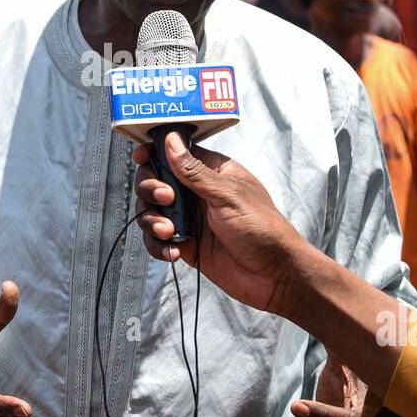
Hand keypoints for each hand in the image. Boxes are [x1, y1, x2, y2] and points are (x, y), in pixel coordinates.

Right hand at [133, 131, 312, 314]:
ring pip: (152, 211)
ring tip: (169, 232)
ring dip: (152, 220)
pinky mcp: (186, 244)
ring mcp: (190, 219)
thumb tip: (171, 141)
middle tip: (166, 199)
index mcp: (212, 173)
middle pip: (156, 181)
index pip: (176, 154)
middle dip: (152, 189)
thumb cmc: (263, 229)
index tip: (142, 157)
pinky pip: (158, 240)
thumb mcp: (228, 195)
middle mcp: (197, 193)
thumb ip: (195, 171)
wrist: (274, 275)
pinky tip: (173, 251)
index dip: (156, 153)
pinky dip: (158, 245)